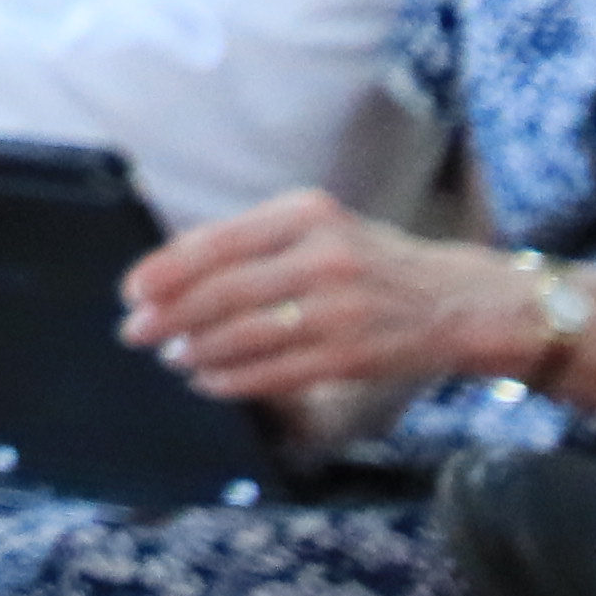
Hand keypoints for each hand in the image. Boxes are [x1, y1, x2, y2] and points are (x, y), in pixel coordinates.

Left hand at [114, 190, 511, 406]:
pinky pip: (277, 370)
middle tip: (136, 332)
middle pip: (224, 291)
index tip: (132, 291)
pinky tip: (210, 381)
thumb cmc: (373, 263)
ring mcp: (341, 308)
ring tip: (173, 356)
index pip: (217, 241)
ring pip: (246, 334)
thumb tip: (173, 273)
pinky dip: (235, 379)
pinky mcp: (354, 354)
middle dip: (170, 316)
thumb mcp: (320, 229)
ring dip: (198, 350)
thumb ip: (255, 243)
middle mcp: (323, 255)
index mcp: (306, 213)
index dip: (166, 269)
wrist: (463, 301)